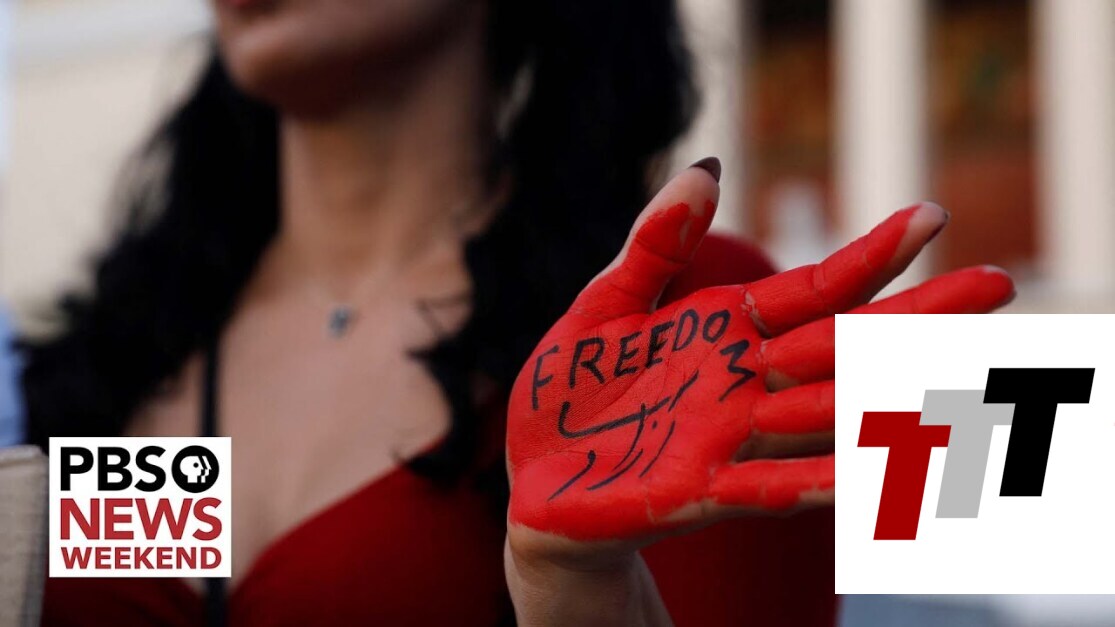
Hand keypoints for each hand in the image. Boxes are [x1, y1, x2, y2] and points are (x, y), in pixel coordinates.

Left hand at [505, 163, 1014, 566]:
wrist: (536, 473)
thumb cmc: (573, 388)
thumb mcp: (605, 304)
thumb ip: (655, 244)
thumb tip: (711, 167)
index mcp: (725, 330)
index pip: (814, 290)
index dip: (870, 256)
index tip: (931, 216)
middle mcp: (744, 383)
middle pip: (841, 345)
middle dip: (914, 319)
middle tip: (998, 286)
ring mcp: (729, 438)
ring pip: (821, 413)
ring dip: (885, 398)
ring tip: (960, 380)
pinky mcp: (696, 489)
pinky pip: (766, 485)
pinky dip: (813, 481)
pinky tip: (863, 475)